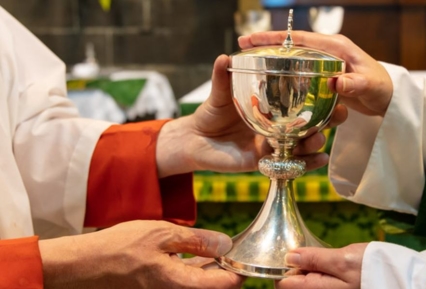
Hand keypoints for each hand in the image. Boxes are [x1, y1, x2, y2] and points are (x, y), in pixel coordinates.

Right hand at [39, 220, 243, 288]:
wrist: (85, 266)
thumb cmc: (119, 248)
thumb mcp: (162, 234)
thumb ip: (197, 240)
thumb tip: (226, 243)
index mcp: (181, 284)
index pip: (226, 284)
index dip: (240, 269)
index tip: (246, 253)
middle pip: (215, 286)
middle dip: (228, 268)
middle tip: (234, 246)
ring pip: (201, 284)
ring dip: (213, 269)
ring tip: (219, 247)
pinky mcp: (160, 288)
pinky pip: (186, 282)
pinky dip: (197, 270)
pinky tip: (198, 253)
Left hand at [155, 55, 329, 176]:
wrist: (195, 139)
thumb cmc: (211, 113)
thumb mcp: (219, 94)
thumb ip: (222, 78)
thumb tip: (224, 56)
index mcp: (272, 109)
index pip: (301, 103)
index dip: (319, 99)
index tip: (335, 90)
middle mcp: (277, 128)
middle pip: (310, 125)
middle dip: (328, 121)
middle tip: (339, 115)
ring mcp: (273, 146)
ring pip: (302, 146)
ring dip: (316, 142)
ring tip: (321, 138)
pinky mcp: (264, 162)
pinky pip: (289, 165)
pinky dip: (306, 164)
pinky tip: (319, 160)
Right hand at [239, 31, 392, 117]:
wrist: (390, 99)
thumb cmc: (383, 88)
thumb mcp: (370, 86)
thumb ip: (355, 84)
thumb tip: (338, 83)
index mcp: (335, 47)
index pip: (298, 38)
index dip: (272, 38)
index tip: (249, 40)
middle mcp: (327, 52)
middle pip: (290, 47)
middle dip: (266, 47)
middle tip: (241, 50)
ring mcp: (325, 65)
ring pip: (293, 62)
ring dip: (274, 64)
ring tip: (250, 67)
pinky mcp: (324, 79)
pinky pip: (301, 77)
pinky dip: (286, 80)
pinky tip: (272, 87)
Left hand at [275, 243, 367, 288]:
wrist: (400, 278)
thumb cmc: (373, 268)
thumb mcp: (342, 258)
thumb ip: (314, 259)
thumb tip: (289, 257)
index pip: (283, 284)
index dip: (283, 267)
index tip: (294, 252)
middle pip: (293, 286)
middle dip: (297, 269)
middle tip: (311, 253)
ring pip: (306, 284)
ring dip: (309, 270)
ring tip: (325, 259)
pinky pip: (319, 284)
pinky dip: (319, 274)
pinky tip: (331, 266)